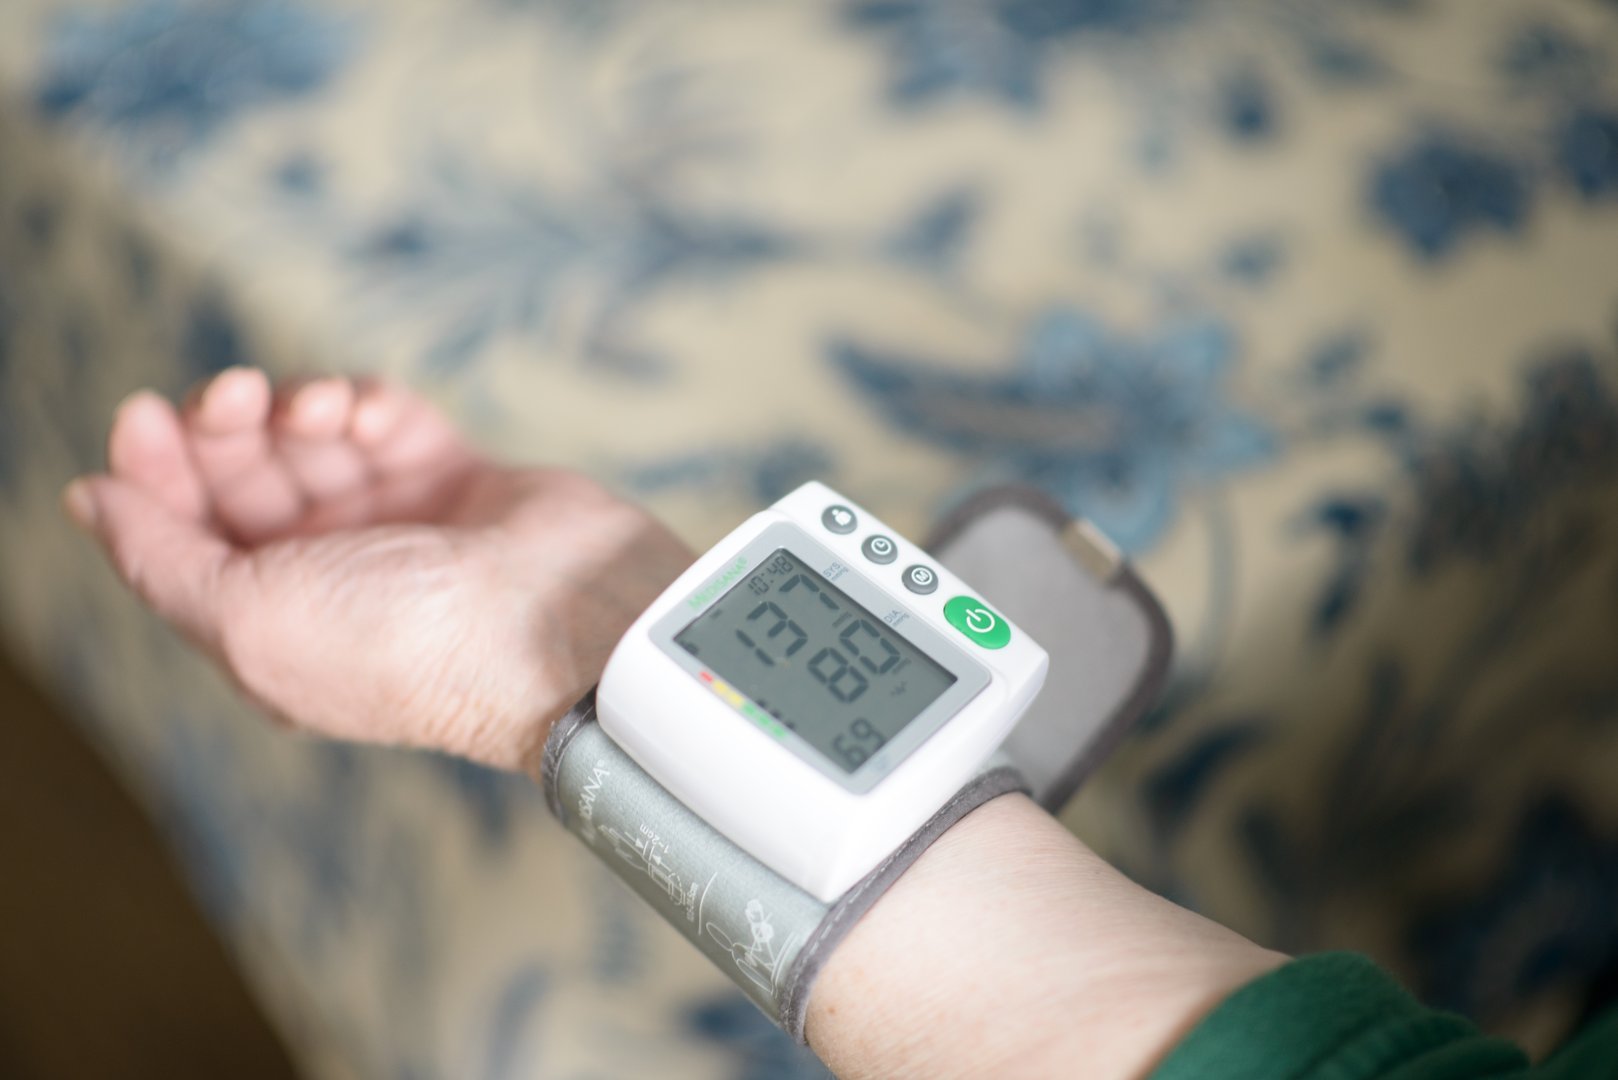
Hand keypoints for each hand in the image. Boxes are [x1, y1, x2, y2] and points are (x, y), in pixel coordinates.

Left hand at [64, 368, 691, 770]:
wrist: (557, 624)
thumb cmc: (405, 644)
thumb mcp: (245, 618)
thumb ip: (156, 558)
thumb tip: (88, 496)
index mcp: (271, 622)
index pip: (186, 530)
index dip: (153, 467)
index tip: (144, 414)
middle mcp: (327, 573)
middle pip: (241, 473)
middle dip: (226, 425)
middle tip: (235, 398)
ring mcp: (396, 525)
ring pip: (312, 438)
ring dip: (298, 406)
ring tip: (317, 409)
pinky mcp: (456, 479)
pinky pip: (388, 419)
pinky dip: (369, 404)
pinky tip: (371, 416)